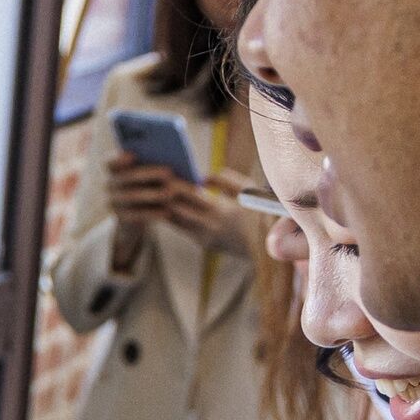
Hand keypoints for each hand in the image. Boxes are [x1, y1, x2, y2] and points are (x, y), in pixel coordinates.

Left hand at [103, 153, 255, 256]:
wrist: (269, 247)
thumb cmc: (261, 212)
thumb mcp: (247, 190)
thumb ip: (223, 180)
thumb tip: (201, 176)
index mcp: (221, 210)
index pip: (189, 195)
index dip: (174, 184)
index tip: (162, 173)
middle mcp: (209, 226)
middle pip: (175, 209)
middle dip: (162, 195)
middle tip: (150, 180)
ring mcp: (205, 238)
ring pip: (175, 221)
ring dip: (164, 206)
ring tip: (154, 191)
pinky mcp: (204, 244)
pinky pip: (182, 228)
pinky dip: (174, 216)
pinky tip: (166, 205)